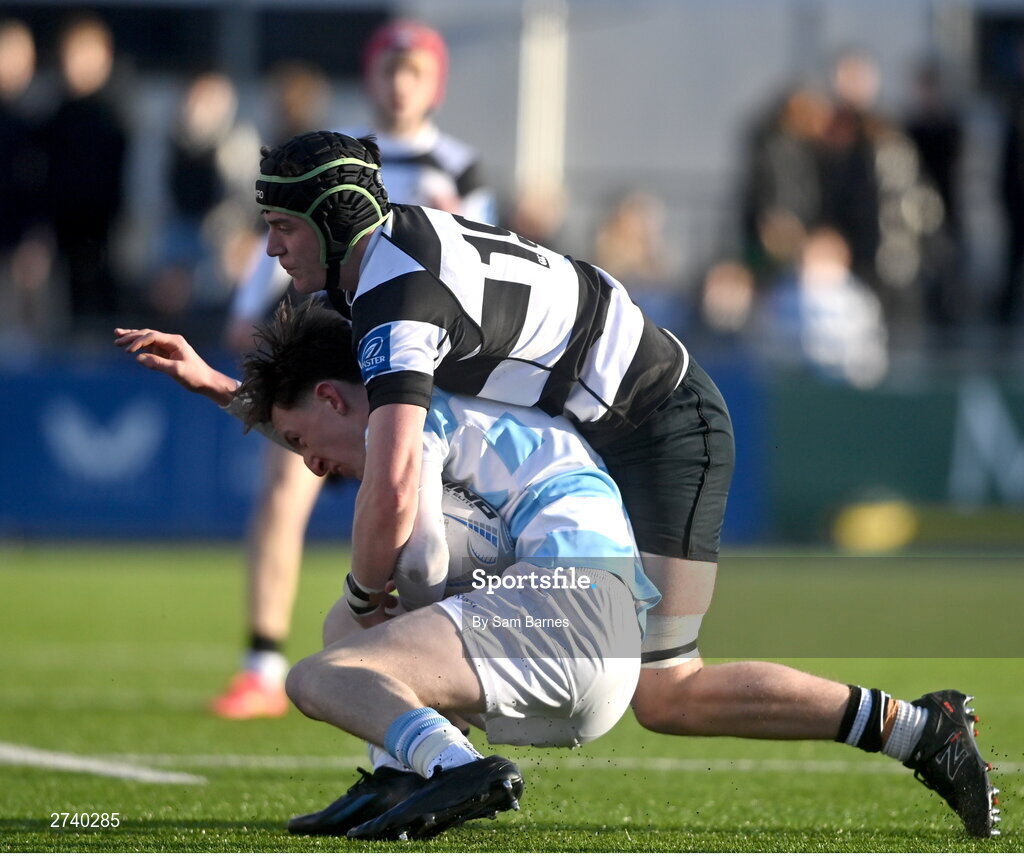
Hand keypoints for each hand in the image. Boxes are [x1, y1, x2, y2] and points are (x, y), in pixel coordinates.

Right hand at [114, 328, 237, 405]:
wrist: (207, 382)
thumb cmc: (195, 376)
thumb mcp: (177, 371)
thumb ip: (158, 364)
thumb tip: (138, 358)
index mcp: (175, 341)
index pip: (152, 336)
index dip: (138, 342)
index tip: (128, 351)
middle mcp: (171, 341)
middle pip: (147, 334)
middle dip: (131, 336)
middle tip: (116, 340)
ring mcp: (168, 347)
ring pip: (147, 338)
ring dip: (133, 337)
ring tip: (117, 335)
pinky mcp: (166, 354)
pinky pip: (149, 347)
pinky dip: (139, 345)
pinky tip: (129, 345)